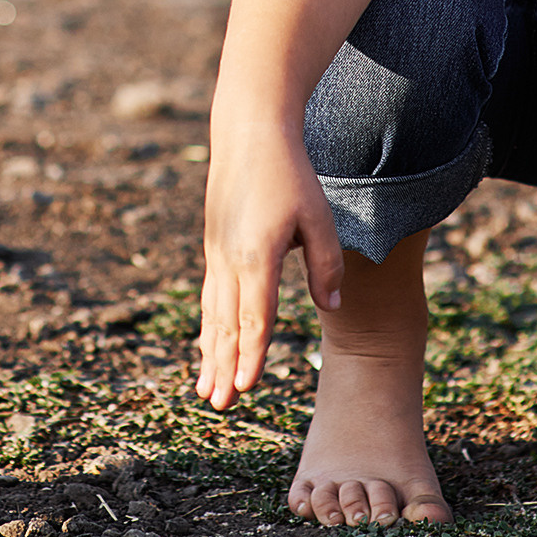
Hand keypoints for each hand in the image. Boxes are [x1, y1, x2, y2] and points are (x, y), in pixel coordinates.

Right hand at [195, 125, 344, 410]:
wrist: (248, 132)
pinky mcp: (215, 246)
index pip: (255, 317)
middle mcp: (229, 259)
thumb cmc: (290, 173)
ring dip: (211, 353)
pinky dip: (209, 327)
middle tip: (219, 405)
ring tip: (206, 389)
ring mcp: (217, 253)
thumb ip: (326, 264)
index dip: (251, 356)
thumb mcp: (319, 216)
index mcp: (256, 255)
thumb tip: (330, 307)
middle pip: (227, 325)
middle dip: (224, 367)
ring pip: (213, 314)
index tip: (246, 388)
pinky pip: (210, 297)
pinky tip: (208, 344)